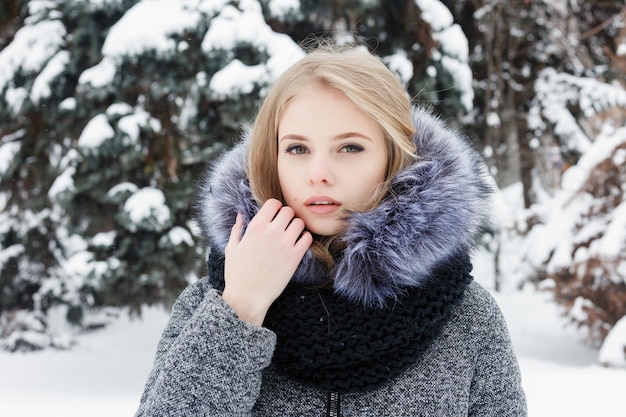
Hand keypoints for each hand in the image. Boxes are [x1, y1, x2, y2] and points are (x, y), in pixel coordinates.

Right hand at [222, 199, 312, 325]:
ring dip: (296, 227)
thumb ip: (237, 228)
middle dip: (286, 217)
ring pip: (300, 223)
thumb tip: (240, 214)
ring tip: (291, 236)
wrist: (247, 297)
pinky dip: (304, 239)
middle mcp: (271, 232)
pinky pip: (307, 238)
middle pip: (288, 211)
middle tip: (283, 227)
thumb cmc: (237, 274)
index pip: (273, 203)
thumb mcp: (232, 248)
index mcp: (255, 226)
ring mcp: (285, 244)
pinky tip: (297, 246)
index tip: (274, 216)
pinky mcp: (295, 257)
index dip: (275, 208)